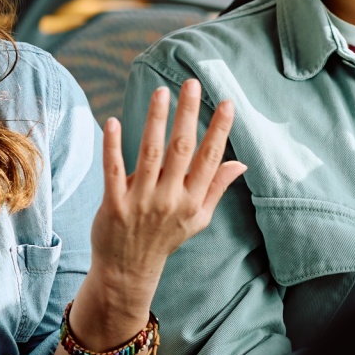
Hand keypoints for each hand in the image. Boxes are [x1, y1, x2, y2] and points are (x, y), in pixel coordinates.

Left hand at [90, 80, 246, 298]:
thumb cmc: (164, 238)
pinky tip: (114, 121)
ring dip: (156, 120)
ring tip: (162, 92)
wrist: (128, 270)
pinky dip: (113, 145)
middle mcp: (170, 199)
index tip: (227, 103)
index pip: (210, 158)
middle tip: (191, 84)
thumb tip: (241, 164)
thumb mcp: (198, 219)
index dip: (219, 130)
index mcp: (193, 201)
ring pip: (151, 154)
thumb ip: (216, 188)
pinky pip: (114, 170)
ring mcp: (141, 201)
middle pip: (182, 149)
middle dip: (188, 114)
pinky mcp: (114, 204)